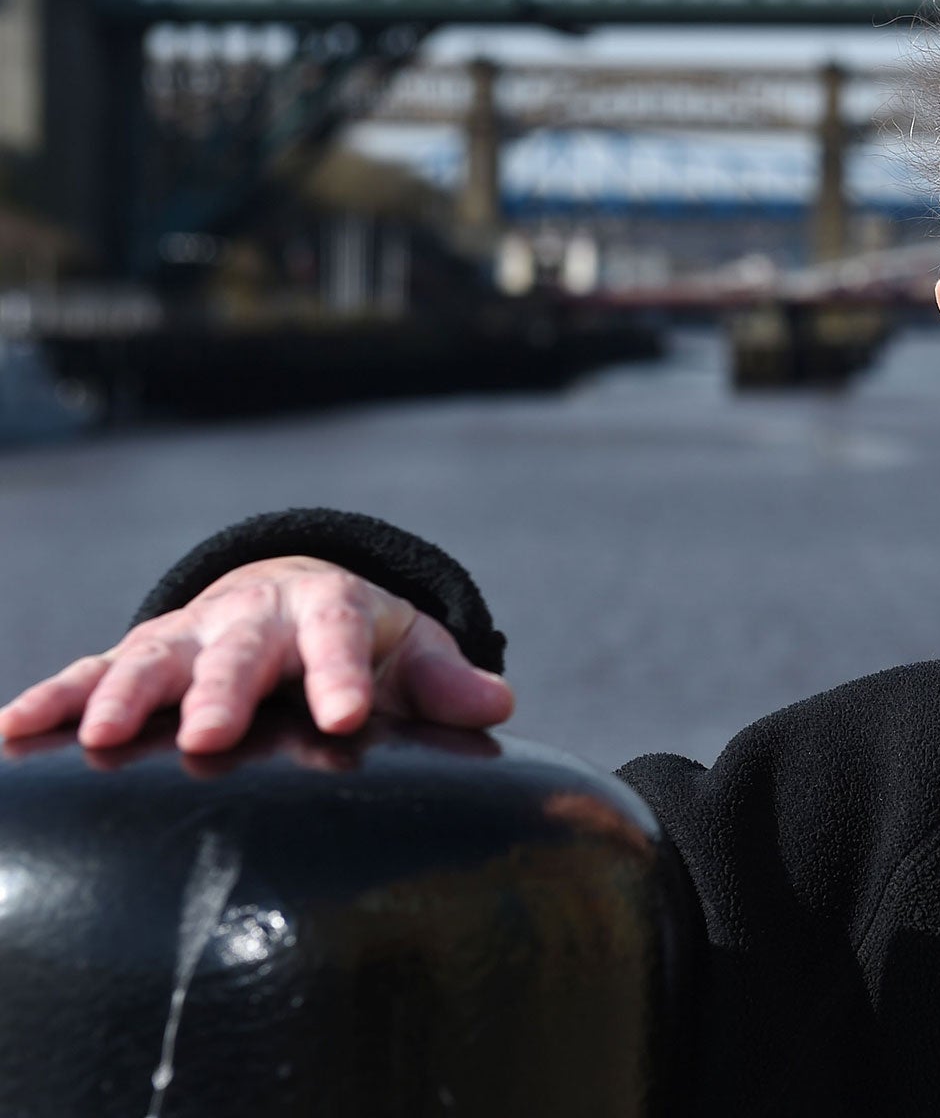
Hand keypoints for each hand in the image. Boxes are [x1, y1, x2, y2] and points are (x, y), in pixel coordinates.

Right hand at [0, 557, 514, 753]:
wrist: (293, 595)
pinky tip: (12, 731)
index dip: (342, 676)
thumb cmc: (362, 639)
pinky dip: (51, 698)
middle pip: (237, 652)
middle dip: (219, 691)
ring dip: (122, 694)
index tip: (346, 717)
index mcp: (327, 611)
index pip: (339, 638)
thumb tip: (498, 704)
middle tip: (205, 734)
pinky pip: (88, 672)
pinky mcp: (141, 655)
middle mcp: (252, 616)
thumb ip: (446, 680)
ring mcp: (191, 635)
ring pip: (151, 658)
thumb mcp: (409, 651)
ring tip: (97, 737)